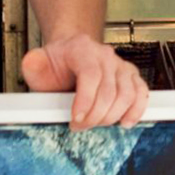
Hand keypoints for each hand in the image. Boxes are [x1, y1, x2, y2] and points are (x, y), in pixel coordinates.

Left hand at [21, 34, 148, 130]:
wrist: (71, 55)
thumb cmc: (57, 64)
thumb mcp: (39, 63)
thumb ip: (33, 64)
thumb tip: (32, 62)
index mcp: (83, 49)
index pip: (91, 75)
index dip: (85, 100)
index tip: (76, 118)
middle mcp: (106, 56)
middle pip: (109, 90)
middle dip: (94, 115)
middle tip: (79, 125)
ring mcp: (121, 66)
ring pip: (127, 95)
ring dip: (111, 116)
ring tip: (95, 123)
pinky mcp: (132, 77)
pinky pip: (141, 94)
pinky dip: (136, 111)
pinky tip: (124, 122)